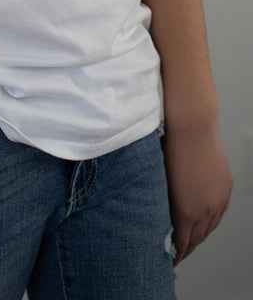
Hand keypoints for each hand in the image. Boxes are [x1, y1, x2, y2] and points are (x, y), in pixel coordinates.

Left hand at [162, 122, 232, 264]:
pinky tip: (203, 220)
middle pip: (197, 240)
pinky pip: (219, 213)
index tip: (168, 259)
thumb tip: (159, 219)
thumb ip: (162, 205)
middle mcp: (205, 210)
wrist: (192, 127)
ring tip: (189, 239)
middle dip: (186, 248)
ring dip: (199, 235)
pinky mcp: (225, 189)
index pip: (181, 244)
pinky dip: (210, 220)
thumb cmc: (169, 148)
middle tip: (177, 252)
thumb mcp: (160, 183)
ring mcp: (218, 200)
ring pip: (210, 228)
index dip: (175, 254)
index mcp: (185, 211)